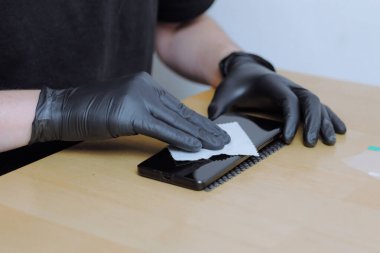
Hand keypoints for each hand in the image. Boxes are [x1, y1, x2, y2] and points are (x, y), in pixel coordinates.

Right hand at [30, 72, 229, 150]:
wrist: (65, 108)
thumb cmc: (93, 111)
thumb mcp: (125, 107)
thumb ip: (148, 113)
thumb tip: (171, 128)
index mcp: (146, 84)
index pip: (178, 106)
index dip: (198, 120)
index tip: (213, 130)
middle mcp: (145, 87)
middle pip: (182, 112)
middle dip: (206, 128)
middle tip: (224, 137)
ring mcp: (138, 98)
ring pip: (176, 120)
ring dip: (199, 134)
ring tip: (217, 143)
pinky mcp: (131, 113)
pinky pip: (161, 129)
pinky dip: (180, 138)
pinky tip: (195, 145)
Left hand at [208, 52, 345, 146]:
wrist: (245, 70)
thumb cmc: (235, 83)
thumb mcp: (223, 92)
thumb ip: (218, 107)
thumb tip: (213, 124)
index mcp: (271, 83)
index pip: (288, 100)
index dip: (291, 119)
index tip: (288, 139)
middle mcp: (288, 85)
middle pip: (309, 100)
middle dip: (313, 122)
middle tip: (311, 143)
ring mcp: (296, 91)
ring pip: (317, 104)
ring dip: (325, 122)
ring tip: (329, 142)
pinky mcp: (299, 97)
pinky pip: (319, 106)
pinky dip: (330, 117)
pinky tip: (339, 130)